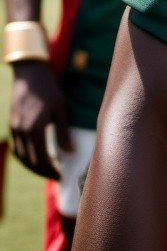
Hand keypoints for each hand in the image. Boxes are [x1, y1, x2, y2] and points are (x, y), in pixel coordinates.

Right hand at [9, 61, 70, 178]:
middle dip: (43, 171)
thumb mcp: (61, 109)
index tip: (61, 175)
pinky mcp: (12, 126)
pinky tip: (36, 156)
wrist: (29, 75)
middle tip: (56, 175)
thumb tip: (70, 152)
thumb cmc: (49, 90)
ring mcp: (14, 130)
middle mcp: (21, 132)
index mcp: (35, 129)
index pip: (41, 159)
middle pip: (30, 161)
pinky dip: (26, 157)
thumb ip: (64, 132)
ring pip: (21, 157)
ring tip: (48, 168)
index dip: (51, 170)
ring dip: (33, 166)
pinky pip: (16, 149)